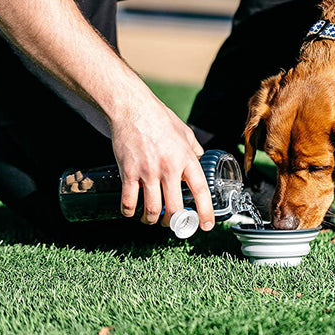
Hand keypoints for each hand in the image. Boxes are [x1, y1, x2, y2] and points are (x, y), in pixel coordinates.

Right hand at [110, 93, 214, 229]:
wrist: (132, 108)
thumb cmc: (160, 119)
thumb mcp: (185, 133)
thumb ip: (193, 149)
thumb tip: (199, 159)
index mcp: (186, 159)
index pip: (200, 191)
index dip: (205, 212)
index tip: (206, 226)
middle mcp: (169, 168)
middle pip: (174, 209)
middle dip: (173, 222)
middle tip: (171, 223)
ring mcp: (147, 172)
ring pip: (151, 210)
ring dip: (151, 220)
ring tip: (150, 218)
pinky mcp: (128, 172)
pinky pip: (128, 202)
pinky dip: (129, 212)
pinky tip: (130, 212)